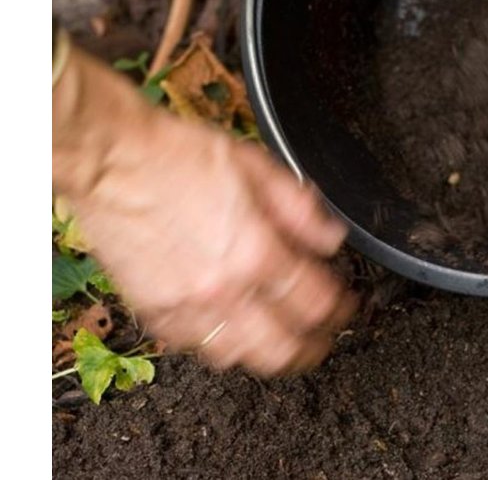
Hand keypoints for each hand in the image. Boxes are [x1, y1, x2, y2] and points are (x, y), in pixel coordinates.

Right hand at [53, 48, 355, 376]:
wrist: (114, 161)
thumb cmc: (180, 156)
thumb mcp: (258, 167)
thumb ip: (300, 208)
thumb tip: (331, 239)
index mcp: (254, 252)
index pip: (314, 302)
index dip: (341, 308)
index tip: (348, 305)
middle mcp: (222, 290)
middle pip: (282, 348)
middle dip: (314, 349)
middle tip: (326, 339)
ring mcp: (185, 308)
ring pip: (240, 357)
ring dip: (271, 355)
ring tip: (287, 345)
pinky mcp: (154, 313)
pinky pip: (197, 348)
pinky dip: (224, 346)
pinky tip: (235, 332)